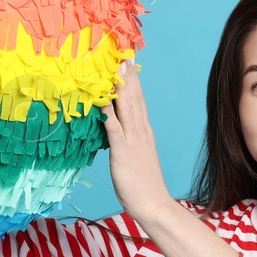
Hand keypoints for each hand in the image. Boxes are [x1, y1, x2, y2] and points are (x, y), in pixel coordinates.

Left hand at [100, 59, 172, 219]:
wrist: (154, 204)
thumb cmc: (144, 185)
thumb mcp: (138, 156)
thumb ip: (130, 139)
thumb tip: (117, 127)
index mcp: (144, 131)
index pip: (139, 100)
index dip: (133, 80)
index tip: (129, 62)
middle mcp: (140, 131)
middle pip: (134, 98)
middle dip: (128, 75)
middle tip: (123, 52)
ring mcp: (133, 140)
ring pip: (126, 107)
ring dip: (121, 85)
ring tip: (117, 65)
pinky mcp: (123, 152)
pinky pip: (114, 128)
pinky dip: (108, 112)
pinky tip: (102, 100)